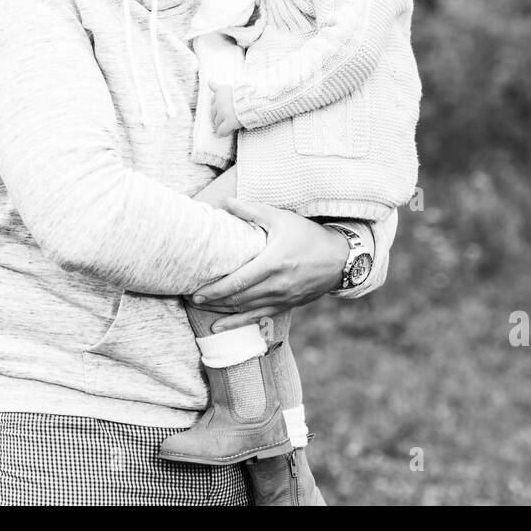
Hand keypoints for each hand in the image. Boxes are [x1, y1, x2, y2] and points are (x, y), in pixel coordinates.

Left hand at [190, 197, 349, 330]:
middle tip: (190, 298)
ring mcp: (282, 298)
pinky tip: (221, 327)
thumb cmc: (309, 235)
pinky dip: (238, 323)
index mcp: (273, 263)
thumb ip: (252, 212)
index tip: (195, 291)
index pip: (238, 281)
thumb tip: (226, 203)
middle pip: (238, 299)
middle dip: (212, 300)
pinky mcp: (286, 305)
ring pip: (245, 310)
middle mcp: (277, 285)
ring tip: (200, 309)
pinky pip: (258, 317)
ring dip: (221, 312)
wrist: (340, 259)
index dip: (215, 290)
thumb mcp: (281, 219)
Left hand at [209, 80, 242, 135]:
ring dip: (222, 125)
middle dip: (219, 117)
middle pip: (213, 114)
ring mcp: (223, 112)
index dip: (219, 108)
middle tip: (228, 119)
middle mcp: (220, 102)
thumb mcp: (231, 87)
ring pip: (217, 123)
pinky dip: (224, 133)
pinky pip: (221, 131)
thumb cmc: (247, 94)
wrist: (257, 100)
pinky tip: (228, 132)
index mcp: (220, 92)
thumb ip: (218, 87)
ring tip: (230, 125)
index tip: (225, 110)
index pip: (213, 102)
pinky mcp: (229, 122)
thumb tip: (209, 82)